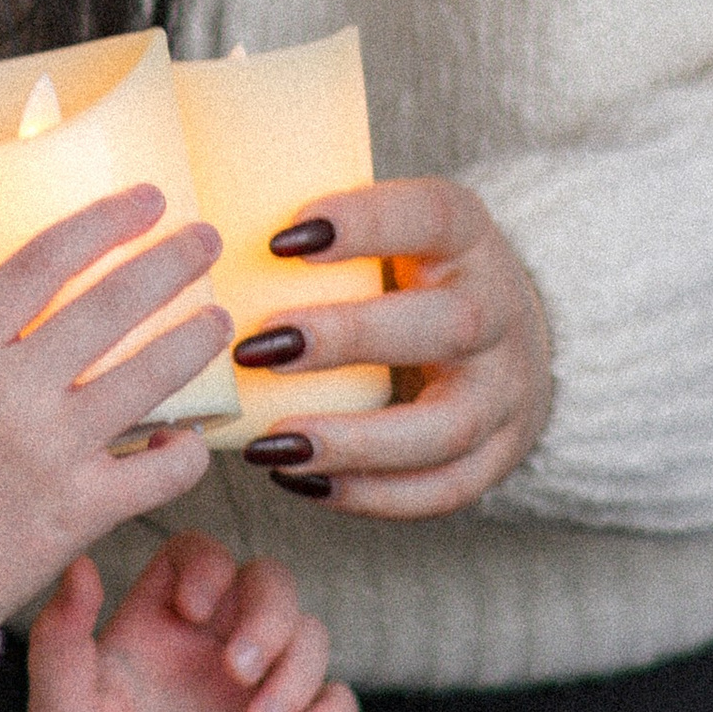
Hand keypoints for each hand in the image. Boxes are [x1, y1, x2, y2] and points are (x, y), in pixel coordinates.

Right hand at [0, 202, 230, 626]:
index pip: (40, 264)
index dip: (100, 223)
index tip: (145, 199)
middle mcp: (9, 394)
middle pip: (110, 307)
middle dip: (170, 263)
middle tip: (206, 240)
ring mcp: (51, 453)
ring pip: (148, 378)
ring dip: (195, 339)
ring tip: (220, 319)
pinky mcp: (82, 511)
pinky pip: (159, 472)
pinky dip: (186, 451)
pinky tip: (191, 434)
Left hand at [22, 532, 356, 711]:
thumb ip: (63, 636)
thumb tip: (80, 563)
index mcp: (151, 628)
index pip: (198, 554)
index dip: (210, 564)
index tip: (195, 610)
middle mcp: (205, 652)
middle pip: (268, 583)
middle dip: (270, 615)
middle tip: (239, 671)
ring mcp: (247, 698)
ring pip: (309, 637)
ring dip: (300, 670)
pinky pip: (335, 701)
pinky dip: (332, 710)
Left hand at [230, 179, 552, 518]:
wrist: (514, 334)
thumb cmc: (417, 273)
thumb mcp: (395, 230)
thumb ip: (323, 231)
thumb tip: (197, 226)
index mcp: (468, 236)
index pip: (432, 216)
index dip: (365, 224)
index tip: (281, 239)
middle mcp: (500, 311)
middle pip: (447, 326)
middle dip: (349, 339)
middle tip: (257, 348)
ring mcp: (506, 391)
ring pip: (447, 426)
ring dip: (355, 441)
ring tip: (273, 445)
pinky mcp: (498, 454)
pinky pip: (444, 489)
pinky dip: (373, 495)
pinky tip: (304, 481)